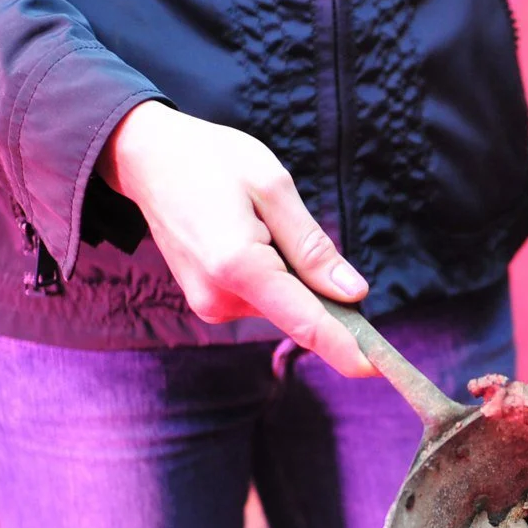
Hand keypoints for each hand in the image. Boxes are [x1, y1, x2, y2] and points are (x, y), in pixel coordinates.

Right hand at [98, 101, 375, 376]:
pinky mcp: (208, 303)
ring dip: (292, 274)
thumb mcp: (272, 186)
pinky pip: (262, 298)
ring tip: (258, 222)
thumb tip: (354, 293)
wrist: (146, 159)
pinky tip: (250, 235)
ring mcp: (210, 305)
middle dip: (321, 288)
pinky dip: (274, 275)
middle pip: (298, 313)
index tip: (381, 368)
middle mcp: (219, 298)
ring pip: (282, 305)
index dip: (348, 346)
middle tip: (296, 229)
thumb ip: (313, 247)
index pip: (306, 322)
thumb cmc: (210, 161)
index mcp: (238, 266)